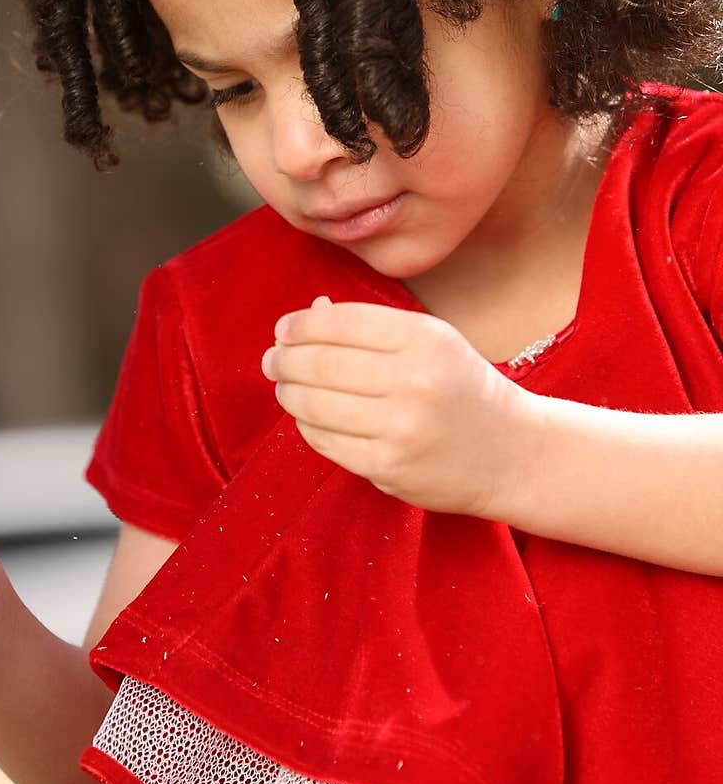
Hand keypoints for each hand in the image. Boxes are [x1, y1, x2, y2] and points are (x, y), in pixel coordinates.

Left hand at [260, 296, 543, 518]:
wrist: (511, 452)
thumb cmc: (462, 387)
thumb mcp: (431, 340)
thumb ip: (371, 326)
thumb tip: (307, 315)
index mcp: (426, 339)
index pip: (342, 323)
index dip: (302, 325)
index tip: (284, 330)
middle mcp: (414, 381)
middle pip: (320, 365)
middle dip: (285, 360)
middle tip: (272, 360)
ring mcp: (400, 429)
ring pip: (315, 406)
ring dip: (288, 394)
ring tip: (286, 387)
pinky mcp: (389, 468)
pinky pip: (326, 442)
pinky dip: (309, 425)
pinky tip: (311, 417)